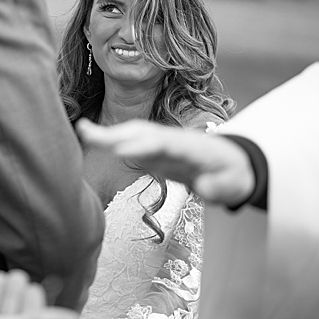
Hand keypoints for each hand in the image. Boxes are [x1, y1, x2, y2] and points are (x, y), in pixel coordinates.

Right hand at [75, 118, 255, 206]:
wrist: (234, 163)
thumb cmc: (234, 174)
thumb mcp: (235, 185)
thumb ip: (220, 187)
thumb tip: (204, 187)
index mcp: (194, 147)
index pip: (166, 144)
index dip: (143, 146)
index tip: (121, 151)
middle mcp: (175, 139)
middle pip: (144, 133)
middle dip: (117, 133)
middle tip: (88, 133)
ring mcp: (164, 142)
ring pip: (136, 133)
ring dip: (111, 133)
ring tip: (83, 131)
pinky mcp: (156, 150)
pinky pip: (132, 141)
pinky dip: (112, 138)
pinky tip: (93, 138)